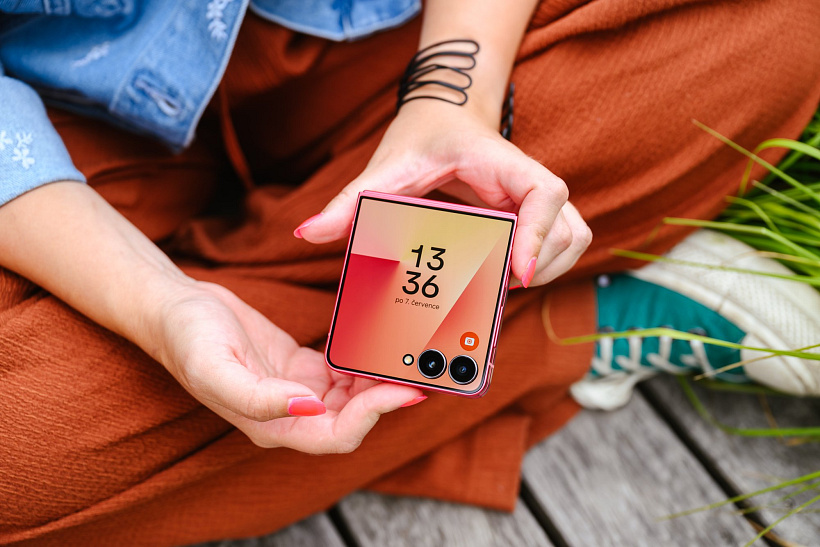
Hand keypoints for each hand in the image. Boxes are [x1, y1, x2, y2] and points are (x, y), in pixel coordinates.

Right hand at [151, 280, 423, 452]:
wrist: (174, 309)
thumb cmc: (188, 339)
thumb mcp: (215, 367)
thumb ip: (259, 398)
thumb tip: (310, 407)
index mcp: (273, 426)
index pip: (337, 435)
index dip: (374, 416)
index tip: (404, 390)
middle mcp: (290, 415)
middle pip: (353, 420)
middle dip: (386, 397)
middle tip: (417, 368)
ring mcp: (297, 392)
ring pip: (352, 398)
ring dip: (378, 380)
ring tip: (403, 354)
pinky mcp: (300, 367)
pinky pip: (342, 373)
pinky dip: (361, 362)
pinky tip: (374, 342)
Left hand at [294, 101, 590, 286]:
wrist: (445, 118)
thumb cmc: (423, 137)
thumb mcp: (386, 167)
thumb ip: (350, 200)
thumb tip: (308, 233)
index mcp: (503, 164)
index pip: (546, 194)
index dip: (538, 234)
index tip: (513, 271)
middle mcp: (528, 185)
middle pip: (568, 232)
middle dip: (536, 267)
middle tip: (492, 287)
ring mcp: (536, 203)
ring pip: (573, 242)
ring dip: (544, 270)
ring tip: (500, 287)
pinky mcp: (533, 218)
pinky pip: (561, 246)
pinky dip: (542, 266)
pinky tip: (504, 278)